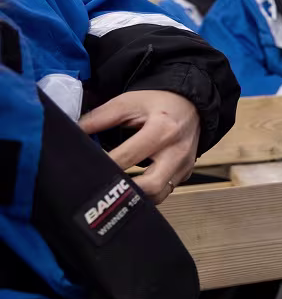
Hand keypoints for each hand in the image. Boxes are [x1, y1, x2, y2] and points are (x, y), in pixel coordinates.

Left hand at [79, 91, 200, 202]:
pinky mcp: (186, 173)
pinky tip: (133, 187)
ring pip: (158, 195)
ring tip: (116, 190)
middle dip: (123, 191)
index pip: (127, 158)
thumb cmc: (158, 103)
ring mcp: (184, 165)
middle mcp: (177, 151)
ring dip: (136, 196)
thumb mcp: (127, 102)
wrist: (190, 104)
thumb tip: (73, 134)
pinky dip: (147, 193)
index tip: (85, 169)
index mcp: (162, 130)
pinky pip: (165, 190)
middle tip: (102, 189)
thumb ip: (99, 118)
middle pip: (150, 186)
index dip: (103, 165)